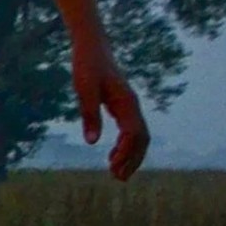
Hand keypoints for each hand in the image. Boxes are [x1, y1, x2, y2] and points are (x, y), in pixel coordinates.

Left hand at [75, 38, 150, 181]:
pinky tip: (112, 155)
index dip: (126, 152)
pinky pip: (130, 130)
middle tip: (118, 178)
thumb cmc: (87, 66)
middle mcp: (132, 106)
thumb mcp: (84, 89)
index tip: (112, 167)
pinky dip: (125, 145)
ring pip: (138, 137)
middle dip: (132, 160)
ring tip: (116, 173)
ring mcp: (129, 106)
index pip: (133, 134)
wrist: (92, 47)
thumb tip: (92, 142)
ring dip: (130, 156)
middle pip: (141, 139)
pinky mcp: (122, 106)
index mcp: (126, 103)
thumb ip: (89, 114)